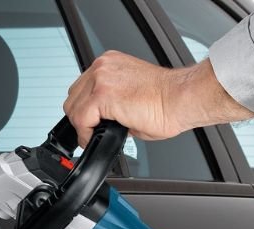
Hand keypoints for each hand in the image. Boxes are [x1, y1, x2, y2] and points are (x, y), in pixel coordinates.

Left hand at [63, 50, 253, 147]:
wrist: (181, 99)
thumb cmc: (165, 100)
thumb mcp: (129, 97)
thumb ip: (110, 105)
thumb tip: (102, 121)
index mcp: (109, 65)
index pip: (80, 89)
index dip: (82, 112)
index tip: (89, 126)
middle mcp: (103, 67)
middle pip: (72, 98)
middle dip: (80, 120)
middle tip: (90, 134)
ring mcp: (101, 79)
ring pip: (73, 109)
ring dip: (82, 127)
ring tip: (94, 137)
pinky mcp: (103, 94)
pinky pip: (81, 119)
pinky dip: (85, 134)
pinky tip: (95, 138)